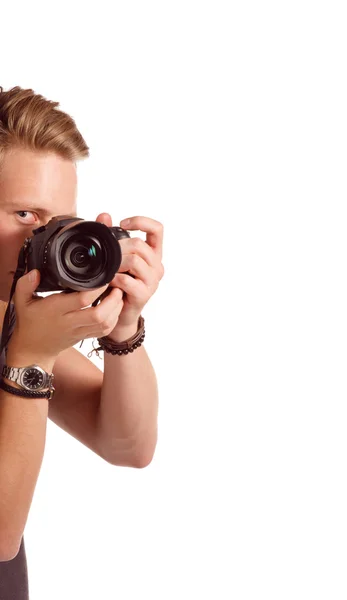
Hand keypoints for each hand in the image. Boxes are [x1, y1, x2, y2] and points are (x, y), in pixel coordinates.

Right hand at [9, 268, 124, 360]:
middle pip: (98, 315)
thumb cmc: (29, 322)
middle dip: (112, 300)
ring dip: (116, 310)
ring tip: (118, 295)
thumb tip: (36, 272)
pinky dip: (114, 320)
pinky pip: (104, 331)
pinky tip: (115, 308)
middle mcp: (69, 322)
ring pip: (105, 324)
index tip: (104, 277)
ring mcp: (78, 331)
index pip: (81, 300)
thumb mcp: (22, 301)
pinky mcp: (84, 337)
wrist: (33, 350)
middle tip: (117, 286)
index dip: (97, 289)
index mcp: (55, 310)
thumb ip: (25, 284)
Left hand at [95, 213, 163, 339]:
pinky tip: (107, 281)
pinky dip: (113, 278)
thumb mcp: (114, 258)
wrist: (118, 315)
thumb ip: (110, 236)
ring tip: (107, 269)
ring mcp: (152, 281)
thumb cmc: (116, 285)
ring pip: (135, 260)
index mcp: (153, 254)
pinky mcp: (143, 295)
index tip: (122, 223)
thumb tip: (104, 215)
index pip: (157, 229)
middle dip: (118, 247)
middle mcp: (157, 266)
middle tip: (106, 255)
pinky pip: (127, 280)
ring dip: (115, 263)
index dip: (141, 221)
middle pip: (140, 245)